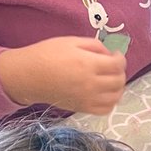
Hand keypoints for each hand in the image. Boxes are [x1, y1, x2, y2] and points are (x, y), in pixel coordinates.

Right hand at [0, 37, 125, 113]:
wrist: (30, 75)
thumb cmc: (47, 53)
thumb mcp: (71, 41)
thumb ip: (94, 46)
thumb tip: (109, 54)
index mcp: (88, 64)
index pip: (117, 65)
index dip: (121, 59)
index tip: (116, 55)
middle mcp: (91, 84)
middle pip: (119, 81)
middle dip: (120, 72)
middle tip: (113, 67)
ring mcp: (88, 99)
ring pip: (116, 97)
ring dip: (118, 88)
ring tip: (111, 80)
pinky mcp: (83, 109)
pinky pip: (105, 109)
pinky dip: (110, 102)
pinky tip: (105, 94)